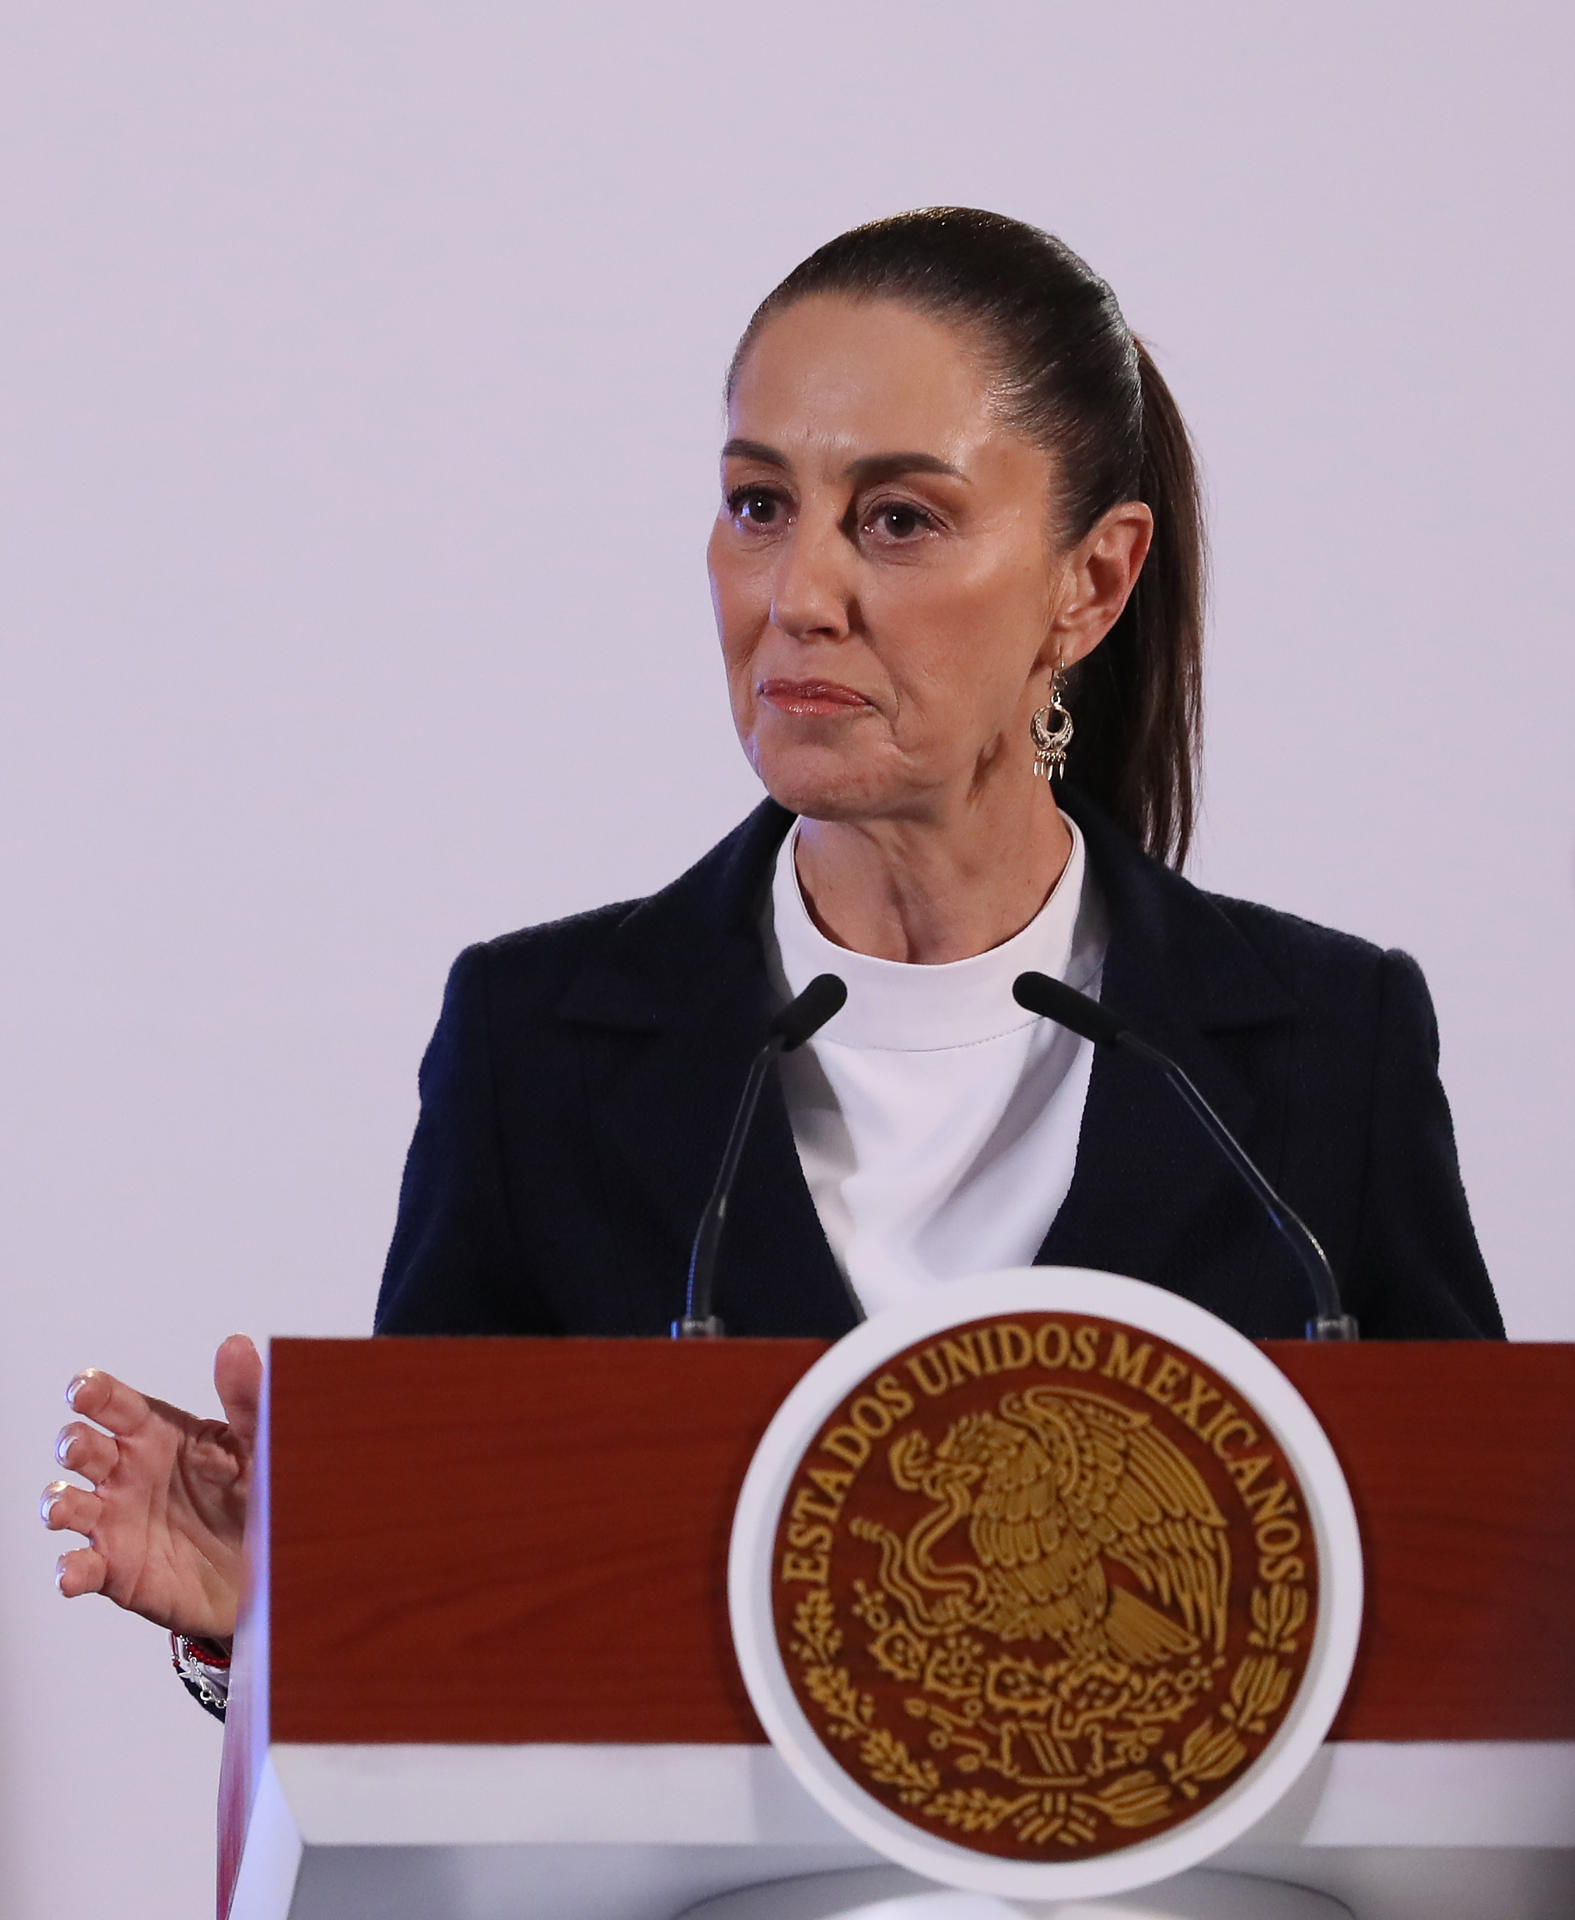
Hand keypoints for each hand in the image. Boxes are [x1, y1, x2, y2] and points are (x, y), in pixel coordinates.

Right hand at [41, 1334, 260, 1643]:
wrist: (272, 1567)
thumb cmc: (259, 1496)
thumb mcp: (262, 1443)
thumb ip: (250, 1398)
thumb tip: (236, 1346)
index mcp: (159, 1434)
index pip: (116, 1404)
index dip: (94, 1393)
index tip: (83, 1389)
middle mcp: (128, 1473)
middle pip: (82, 1448)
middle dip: (71, 1443)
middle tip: (78, 1446)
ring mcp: (118, 1521)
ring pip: (67, 1504)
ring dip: (56, 1502)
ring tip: (64, 1507)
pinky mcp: (118, 1570)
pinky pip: (82, 1568)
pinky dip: (69, 1570)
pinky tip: (72, 1572)